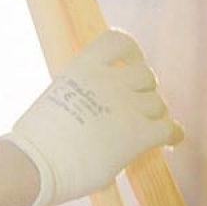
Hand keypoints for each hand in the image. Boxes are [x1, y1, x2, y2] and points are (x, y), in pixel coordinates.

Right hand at [2, 29, 183, 205]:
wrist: (34, 164)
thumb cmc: (36, 141)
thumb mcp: (56, 99)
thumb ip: (81, 96)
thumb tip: (94, 112)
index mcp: (84, 67)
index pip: (118, 41)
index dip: (130, 53)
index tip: (130, 64)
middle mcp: (108, 81)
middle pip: (145, 76)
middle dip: (143, 90)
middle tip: (135, 107)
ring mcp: (124, 106)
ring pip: (157, 104)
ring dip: (153, 115)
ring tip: (145, 128)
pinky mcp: (136, 134)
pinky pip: (168, 128)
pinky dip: (172, 134)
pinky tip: (171, 140)